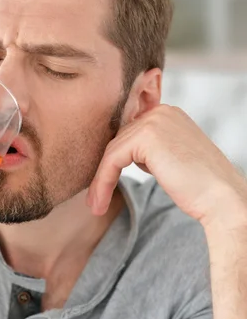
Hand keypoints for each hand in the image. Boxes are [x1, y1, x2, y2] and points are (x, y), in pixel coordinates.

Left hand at [87, 104, 246, 226]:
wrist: (222, 200)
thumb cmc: (199, 186)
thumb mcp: (170, 158)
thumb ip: (148, 150)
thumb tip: (119, 155)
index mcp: (167, 114)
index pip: (128, 133)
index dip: (113, 158)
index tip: (100, 184)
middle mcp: (161, 112)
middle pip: (118, 141)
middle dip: (105, 170)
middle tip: (95, 198)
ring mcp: (154, 121)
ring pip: (112, 152)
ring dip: (101, 181)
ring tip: (96, 206)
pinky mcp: (146, 137)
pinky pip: (112, 159)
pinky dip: (103, 182)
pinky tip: (99, 203)